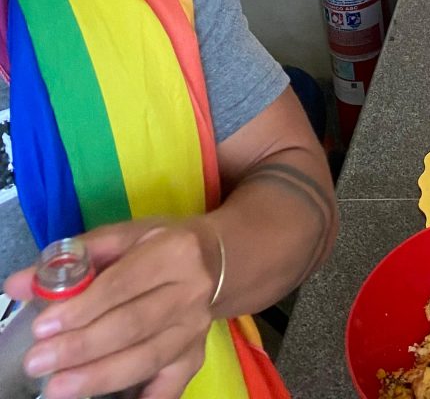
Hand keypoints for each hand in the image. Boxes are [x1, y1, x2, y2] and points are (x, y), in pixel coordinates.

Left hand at [8, 216, 217, 398]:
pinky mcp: (195, 358)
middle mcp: (191, 291)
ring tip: (57, 388)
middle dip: (81, 347)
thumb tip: (18, 284)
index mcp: (175, 252)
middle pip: (132, 325)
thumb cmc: (161, 245)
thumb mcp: (125, 237)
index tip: (42, 327)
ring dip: (98, 377)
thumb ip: (73, 257)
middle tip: (38, 362)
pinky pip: (169, 388)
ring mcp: (195, 330)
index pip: (123, 284)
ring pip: (145, 359)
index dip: (82, 308)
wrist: (217, 261)